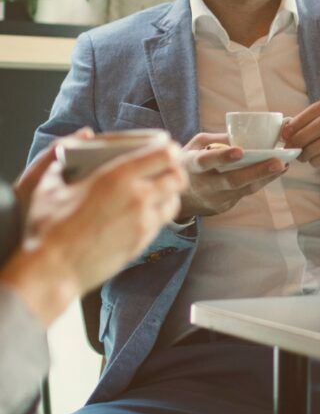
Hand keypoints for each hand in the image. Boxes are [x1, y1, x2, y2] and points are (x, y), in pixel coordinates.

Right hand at [1, 142, 186, 326]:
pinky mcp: (142, 243)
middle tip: (163, 171)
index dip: (170, 150)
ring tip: (155, 193)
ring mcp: (143, 222)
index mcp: (117, 176)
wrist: (53, 270)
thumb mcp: (48, 185)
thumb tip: (72, 142)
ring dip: (169, 195)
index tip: (164, 150)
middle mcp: (137, 197)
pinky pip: (161, 223)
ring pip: (174, 202)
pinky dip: (157, 215)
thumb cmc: (48, 228)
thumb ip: (60, 158)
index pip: (166, 155)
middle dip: (174, 171)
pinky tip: (141, 214)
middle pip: (178, 177)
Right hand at [176, 132, 286, 219]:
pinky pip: (245, 193)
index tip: (240, 151)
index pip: (207, 161)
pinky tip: (276, 172)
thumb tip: (243, 132)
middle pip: (232, 180)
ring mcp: (214, 198)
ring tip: (284, 164)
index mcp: (192, 165)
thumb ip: (216, 139)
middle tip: (278, 162)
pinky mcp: (224, 206)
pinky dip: (261, 182)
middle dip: (257, 171)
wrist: (178, 197)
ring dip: (266, 177)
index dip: (223, 157)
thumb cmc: (189, 162)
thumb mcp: (195, 146)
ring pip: (243, 189)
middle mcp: (203, 184)